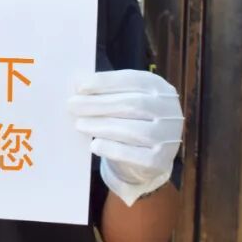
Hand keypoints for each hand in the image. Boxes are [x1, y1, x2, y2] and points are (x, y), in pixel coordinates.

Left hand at [68, 69, 182, 206]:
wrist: (150, 157)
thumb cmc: (133, 120)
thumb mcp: (125, 99)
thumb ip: (106, 91)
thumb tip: (77, 82)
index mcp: (160, 88)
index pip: (133, 80)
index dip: (105, 82)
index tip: (81, 87)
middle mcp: (168, 111)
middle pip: (131, 104)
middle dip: (98, 104)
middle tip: (72, 105)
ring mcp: (167, 137)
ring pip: (132, 130)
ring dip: (101, 125)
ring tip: (79, 124)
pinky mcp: (159, 161)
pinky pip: (133, 155)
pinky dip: (111, 149)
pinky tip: (94, 145)